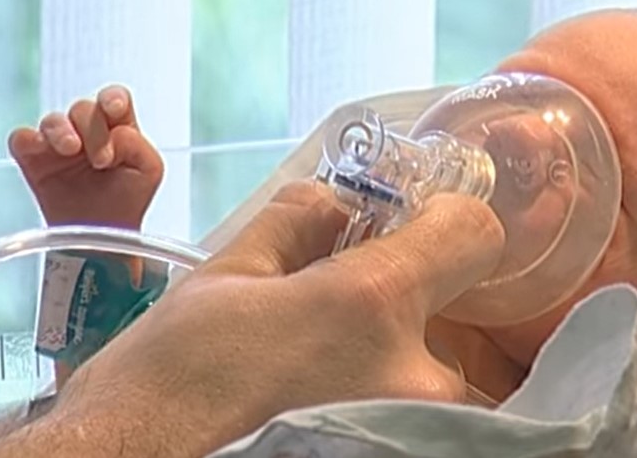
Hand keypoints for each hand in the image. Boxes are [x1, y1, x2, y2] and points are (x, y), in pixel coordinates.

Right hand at [8, 85, 162, 229]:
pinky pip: (21, 138)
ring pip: (52, 120)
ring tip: (71, 149)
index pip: (114, 98)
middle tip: (102, 159)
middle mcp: (86, 130)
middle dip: (93, 129)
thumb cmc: (127, 200)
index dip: (112, 98)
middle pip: (84, 109)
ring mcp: (57, 143)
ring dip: (62, 131)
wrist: (100, 240)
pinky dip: (27, 139)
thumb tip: (114, 135)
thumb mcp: (148, 170)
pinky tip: (41, 149)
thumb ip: (137, 144)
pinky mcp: (32, 158)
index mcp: (117, 127)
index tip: (113, 109)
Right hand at [29, 181, 505, 457]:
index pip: (472, 234)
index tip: (407, 231)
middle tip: (320, 330)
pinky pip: (414, 423)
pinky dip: (379, 411)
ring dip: (383, 372)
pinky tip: (313, 412)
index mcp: (372, 303)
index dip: (442, 221)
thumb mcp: (223, 278)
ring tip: (305, 384)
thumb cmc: (164, 386)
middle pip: (443, 316)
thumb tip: (334, 205)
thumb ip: (297, 224)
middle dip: (392, 313)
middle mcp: (414, 374)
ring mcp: (412, 431)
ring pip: (425, 378)